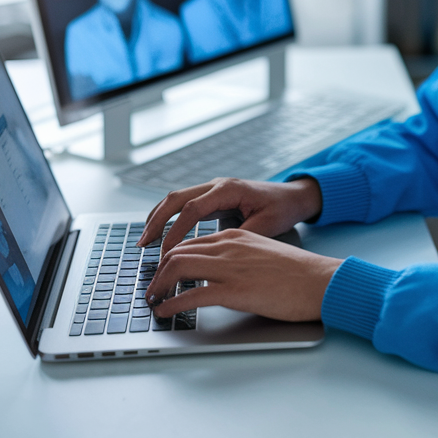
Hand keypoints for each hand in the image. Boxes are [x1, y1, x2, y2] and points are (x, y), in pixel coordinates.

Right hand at [137, 177, 323, 257]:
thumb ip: (240, 236)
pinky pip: (184, 204)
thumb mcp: (265, 226)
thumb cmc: (282, 209)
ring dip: (158, 217)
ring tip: (145, 240)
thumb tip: (214, 252)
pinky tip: (160, 233)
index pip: (193, 209)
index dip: (176, 230)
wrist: (294, 196)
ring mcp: (213, 188)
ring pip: (176, 198)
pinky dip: (169, 217)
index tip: (165, 251)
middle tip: (142, 244)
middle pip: (176, 198)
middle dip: (156, 221)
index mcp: (229, 189)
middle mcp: (217, 185)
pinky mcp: (213, 196)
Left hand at [144, 228, 341, 321]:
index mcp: (236, 236)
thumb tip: (220, 273)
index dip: (169, 259)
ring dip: (158, 286)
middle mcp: (229, 247)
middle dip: (157, 272)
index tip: (162, 274)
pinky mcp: (235, 291)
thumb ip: (240, 257)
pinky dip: (172, 305)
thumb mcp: (264, 253)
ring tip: (153, 300)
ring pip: (177, 268)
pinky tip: (166, 312)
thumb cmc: (299, 273)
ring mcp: (231, 268)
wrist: (321, 281)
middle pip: (177, 253)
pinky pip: (191, 296)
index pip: (191, 243)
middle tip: (152, 289)